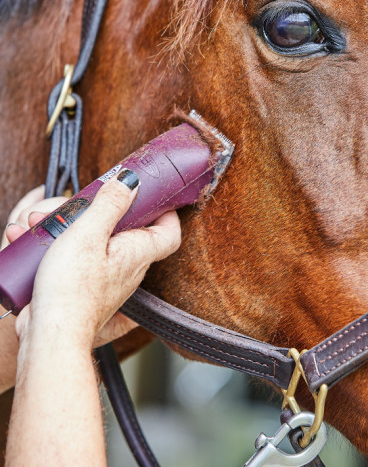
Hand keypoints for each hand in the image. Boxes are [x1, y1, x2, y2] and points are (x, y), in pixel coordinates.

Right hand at [4, 178, 180, 348]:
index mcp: (138, 253)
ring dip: (77, 232)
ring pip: (102, 247)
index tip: (154, 195)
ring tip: (49, 226)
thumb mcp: (89, 233)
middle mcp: (130, 271)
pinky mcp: (89, 293)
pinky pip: (84, 265)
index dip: (167, 211)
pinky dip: (66, 252)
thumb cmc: (71, 289)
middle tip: (87, 204)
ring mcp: (111, 284)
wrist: (51, 335)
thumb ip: (111, 204)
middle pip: (132, 234)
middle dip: (108, 214)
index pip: (169, 232)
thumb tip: (130, 181)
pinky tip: (48, 249)